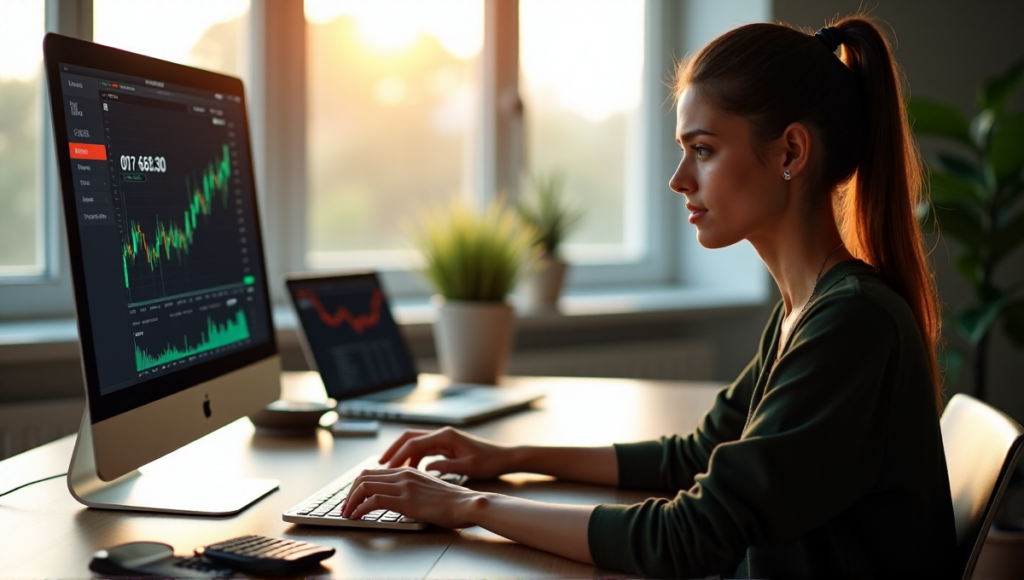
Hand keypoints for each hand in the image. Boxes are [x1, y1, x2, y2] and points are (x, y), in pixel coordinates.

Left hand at [340, 466, 484, 527]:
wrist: (466, 504)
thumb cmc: (452, 502)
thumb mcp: (428, 491)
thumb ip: (412, 491)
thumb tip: (397, 501)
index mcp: (409, 471)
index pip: (374, 472)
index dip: (358, 485)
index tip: (353, 498)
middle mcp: (404, 475)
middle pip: (365, 476)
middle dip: (350, 492)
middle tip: (345, 507)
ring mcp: (404, 486)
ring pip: (365, 486)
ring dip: (350, 501)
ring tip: (347, 513)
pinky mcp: (406, 500)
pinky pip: (374, 501)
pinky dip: (360, 508)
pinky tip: (357, 516)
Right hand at [379, 426, 513, 479]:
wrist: (504, 457)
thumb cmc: (489, 462)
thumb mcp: (469, 468)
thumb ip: (447, 468)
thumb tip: (426, 469)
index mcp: (446, 436)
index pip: (414, 443)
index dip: (398, 455)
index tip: (386, 467)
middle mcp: (442, 434)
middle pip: (409, 437)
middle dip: (394, 449)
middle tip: (380, 464)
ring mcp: (443, 438)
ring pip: (415, 443)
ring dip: (402, 454)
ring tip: (391, 470)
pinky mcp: (445, 445)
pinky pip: (423, 449)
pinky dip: (413, 458)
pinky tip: (408, 470)